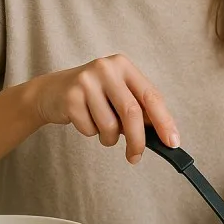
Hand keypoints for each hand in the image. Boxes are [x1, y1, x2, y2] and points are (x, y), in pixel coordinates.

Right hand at [32, 53, 177, 163]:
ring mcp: (86, 81)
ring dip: (109, 138)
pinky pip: (89, 129)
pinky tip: (84, 120)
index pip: (151, 96)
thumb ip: (140, 109)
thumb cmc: (94, 96)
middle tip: (136, 156)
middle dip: (137, 140)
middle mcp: (107, 69)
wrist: (51, 91)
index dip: (164, 122)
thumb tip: (164, 136)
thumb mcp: (119, 94)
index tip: (172, 143)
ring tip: (102, 129)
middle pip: (132, 113)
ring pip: (109, 125)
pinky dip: (91, 133)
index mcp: (125, 67)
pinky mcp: (70, 96)